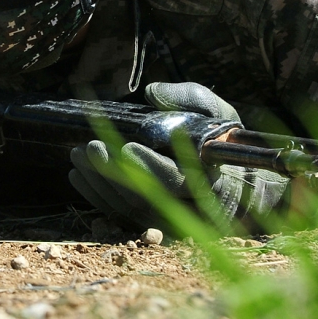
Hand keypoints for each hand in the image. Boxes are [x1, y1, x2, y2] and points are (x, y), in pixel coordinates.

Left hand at [68, 81, 289, 228]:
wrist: (240, 181)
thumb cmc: (223, 140)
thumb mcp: (216, 111)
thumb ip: (188, 99)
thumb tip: (153, 93)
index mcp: (214, 181)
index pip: (179, 182)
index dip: (151, 167)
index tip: (128, 147)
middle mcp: (194, 209)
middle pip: (148, 199)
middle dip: (114, 173)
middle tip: (90, 148)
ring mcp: (174, 221)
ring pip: (130, 210)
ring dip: (99, 183)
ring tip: (77, 156)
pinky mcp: (155, 224)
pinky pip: (121, 217)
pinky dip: (97, 197)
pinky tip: (78, 176)